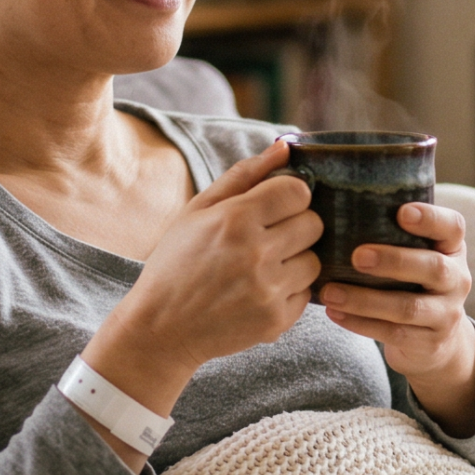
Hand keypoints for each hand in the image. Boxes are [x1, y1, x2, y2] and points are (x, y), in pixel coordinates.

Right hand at [83, 140, 321, 433]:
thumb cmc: (176, 263)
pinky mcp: (276, 320)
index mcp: (235, 219)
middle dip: (295, 227)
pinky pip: (306, 294)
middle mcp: (256, 254)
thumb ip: (243, 175)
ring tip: (262, 267)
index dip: (289, 196)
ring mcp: (269, 290)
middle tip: (267, 238)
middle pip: (313, 224)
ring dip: (295, 261)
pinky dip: (288, 291)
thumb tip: (285, 146)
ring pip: (314, 261)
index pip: (298, 192)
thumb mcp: (197, 211)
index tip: (274, 207)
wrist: (161, 329)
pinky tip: (258, 292)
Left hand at [319, 201, 474, 436]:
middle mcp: (457, 278)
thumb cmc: (411, 281)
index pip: (452, 227)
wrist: (436, 340)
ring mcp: (447, 313)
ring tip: (330, 291)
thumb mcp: (414, 253)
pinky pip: (394, 334)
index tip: (402, 212)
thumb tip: (331, 193)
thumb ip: (390, 230)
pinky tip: (334, 313)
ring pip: (408, 307)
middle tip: (356, 256)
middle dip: (394, 261)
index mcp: (452, 247)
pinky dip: (361, 324)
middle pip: (433, 268)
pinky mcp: (430, 342)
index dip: (431, 219)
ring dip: (366, 300)